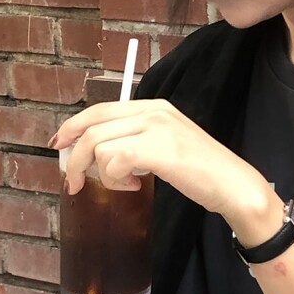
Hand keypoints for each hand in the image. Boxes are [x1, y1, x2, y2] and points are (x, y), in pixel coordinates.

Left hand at [50, 97, 279, 240]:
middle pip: (93, 124)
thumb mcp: (166, 145)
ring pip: (99, 145)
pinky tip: (133, 187)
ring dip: (103, 174)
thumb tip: (99, 152)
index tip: (60, 145)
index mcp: (154, 106)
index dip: (74, 126)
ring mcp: (156, 128)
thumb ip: (137, 140)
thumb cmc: (201, 172)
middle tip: (71, 180)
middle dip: (73, 154)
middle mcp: (153, 111)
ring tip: (124, 185)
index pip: (101, 109)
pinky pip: (114, 161)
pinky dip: (115, 179)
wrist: (233, 185)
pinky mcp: (157, 149)